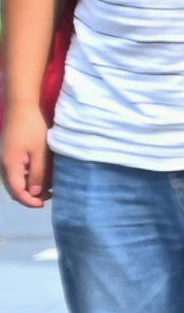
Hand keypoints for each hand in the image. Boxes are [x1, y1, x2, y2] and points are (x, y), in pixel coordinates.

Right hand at [0, 97, 41, 214]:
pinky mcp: (12, 154)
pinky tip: (42, 175)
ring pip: (17, 180)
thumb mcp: (39, 153)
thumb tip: (34, 194)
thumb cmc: (32, 129)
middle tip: (49, 197)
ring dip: (30, 187)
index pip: (17, 192)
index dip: (29, 201)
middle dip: (31, 196)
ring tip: (49, 188)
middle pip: (15, 188)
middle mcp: (6, 165)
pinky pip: (18, 171)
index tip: (43, 204)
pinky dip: (28, 177)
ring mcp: (7, 159)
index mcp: (10, 167)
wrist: (22, 108)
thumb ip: (37, 174)